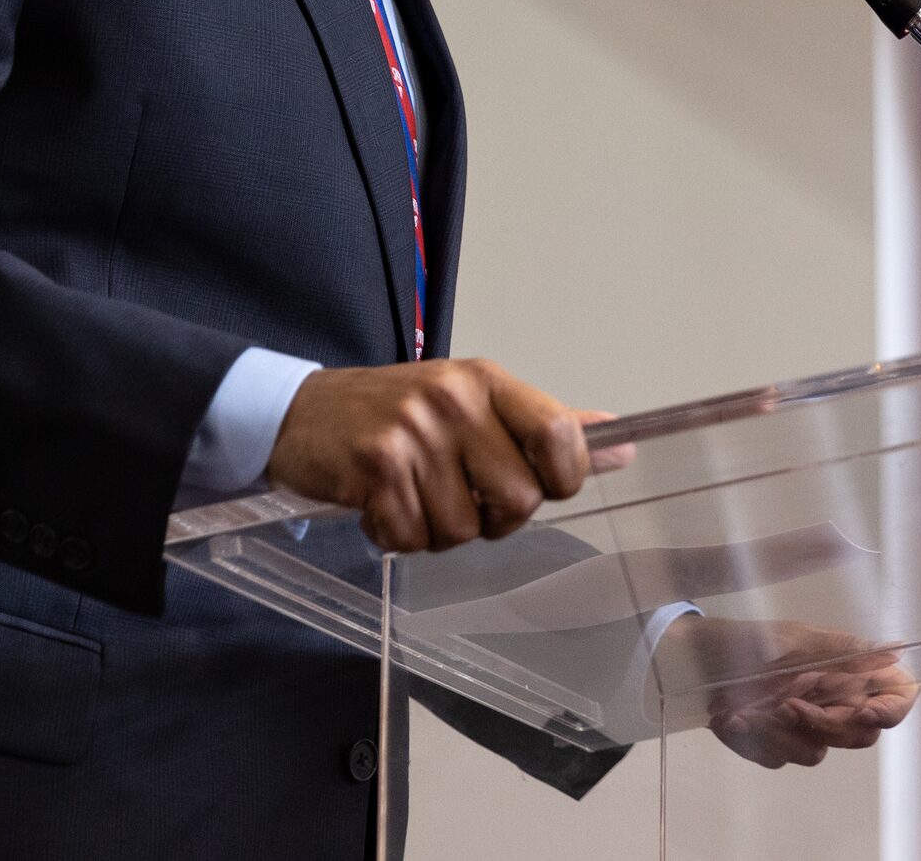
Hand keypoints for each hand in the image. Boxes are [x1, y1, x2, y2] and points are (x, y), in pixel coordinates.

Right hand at [266, 358, 588, 552]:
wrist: (299, 413)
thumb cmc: (394, 413)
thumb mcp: (473, 402)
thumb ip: (544, 427)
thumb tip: (621, 445)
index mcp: (488, 381)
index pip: (562, 436)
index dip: (561, 479)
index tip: (536, 486)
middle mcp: (455, 400)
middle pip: (519, 500)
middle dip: (489, 518)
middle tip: (454, 495)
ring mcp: (414, 432)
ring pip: (463, 531)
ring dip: (435, 530)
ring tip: (411, 495)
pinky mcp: (376, 467)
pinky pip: (411, 539)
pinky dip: (395, 536)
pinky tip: (379, 505)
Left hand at [653, 616, 919, 768]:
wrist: (693, 657)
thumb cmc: (746, 639)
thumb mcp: (793, 638)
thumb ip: (843, 651)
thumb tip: (896, 649)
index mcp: (846, 669)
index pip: (897, 695)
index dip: (892, 710)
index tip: (864, 713)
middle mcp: (833, 701)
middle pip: (860, 736)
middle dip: (821, 723)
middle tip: (785, 704)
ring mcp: (804, 727)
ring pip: (815, 753)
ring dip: (776, 732)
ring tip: (741, 709)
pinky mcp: (775, 744)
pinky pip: (776, 759)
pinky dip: (750, 740)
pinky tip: (727, 718)